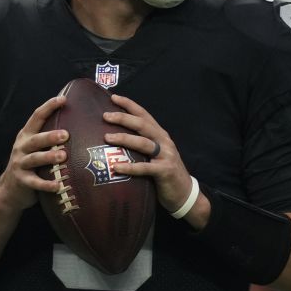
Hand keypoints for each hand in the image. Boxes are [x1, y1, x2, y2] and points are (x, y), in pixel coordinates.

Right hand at [0, 95, 68, 213]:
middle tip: (66, 134)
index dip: (49, 107)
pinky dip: (46, 184)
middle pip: (36, 139)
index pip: (37, 117)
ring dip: (49, 157)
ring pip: (34, 158)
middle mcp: (22, 147)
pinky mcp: (22, 181)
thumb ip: (48, 137)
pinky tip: (57, 185)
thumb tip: (75, 124)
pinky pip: (35, 182)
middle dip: (50, 136)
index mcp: (27, 135)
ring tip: (63, 156)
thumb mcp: (34, 148)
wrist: (8, 190)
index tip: (63, 99)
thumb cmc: (30, 165)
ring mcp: (20, 164)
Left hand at [102, 94, 195, 212]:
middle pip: (142, 125)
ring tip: (107, 137)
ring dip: (124, 138)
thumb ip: (142, 144)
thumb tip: (115, 137)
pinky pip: (145, 168)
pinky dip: (130, 167)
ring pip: (143, 143)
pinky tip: (116, 167)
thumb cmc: (164, 172)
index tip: (113, 97)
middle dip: (123, 118)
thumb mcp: (155, 153)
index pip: (144, 115)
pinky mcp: (165, 171)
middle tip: (106, 116)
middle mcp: (164, 141)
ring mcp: (166, 155)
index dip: (129, 105)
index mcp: (160, 134)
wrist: (184, 193)